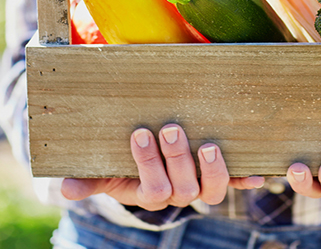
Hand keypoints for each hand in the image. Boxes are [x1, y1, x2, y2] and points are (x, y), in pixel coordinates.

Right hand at [61, 124, 263, 209]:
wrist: (151, 148)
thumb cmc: (123, 157)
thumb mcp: (104, 167)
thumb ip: (88, 179)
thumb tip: (65, 190)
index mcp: (151, 192)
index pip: (153, 189)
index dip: (149, 165)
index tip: (140, 132)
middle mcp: (180, 191)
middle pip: (185, 189)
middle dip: (178, 159)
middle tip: (171, 128)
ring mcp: (204, 183)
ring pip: (214, 189)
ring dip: (213, 168)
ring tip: (206, 143)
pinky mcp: (223, 172)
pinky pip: (239, 179)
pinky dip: (247, 176)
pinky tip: (256, 171)